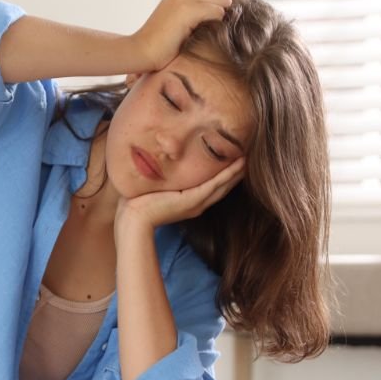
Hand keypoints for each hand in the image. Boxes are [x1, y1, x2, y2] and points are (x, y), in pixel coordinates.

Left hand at [116, 157, 245, 230]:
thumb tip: (155, 164)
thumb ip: (161, 180)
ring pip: (222, 184)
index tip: (233, 162)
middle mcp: (196, 204)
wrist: (133, 220)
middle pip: (222, 187)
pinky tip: (239, 165)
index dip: (224, 176)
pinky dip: (228, 174)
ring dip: (236, 172)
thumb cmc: (137, 206)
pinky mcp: (192, 200)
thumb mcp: (154, 188)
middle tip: (248, 159)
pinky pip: (215, 184)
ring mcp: (196, 203)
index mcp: (188, 202)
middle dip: (235, 173)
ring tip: (248, 159)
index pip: (211, 187)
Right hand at [129, 0, 233, 72]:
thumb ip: (196, 6)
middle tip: (225, 24)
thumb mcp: (179, 16)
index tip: (221, 17)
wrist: (143, 50)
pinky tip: (213, 31)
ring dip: (224, 14)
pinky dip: (219, 22)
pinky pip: (218, 11)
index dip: (221, 0)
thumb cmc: (162, 40)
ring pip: (222, 0)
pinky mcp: (188, 10)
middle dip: (225, 6)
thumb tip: (225, 7)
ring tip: (219, 29)